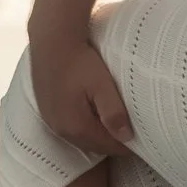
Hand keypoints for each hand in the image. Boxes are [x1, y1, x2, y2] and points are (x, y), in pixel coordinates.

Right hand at [29, 28, 134, 155]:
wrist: (52, 40)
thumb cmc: (80, 61)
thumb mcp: (102, 85)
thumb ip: (114, 113)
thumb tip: (127, 138)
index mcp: (76, 126)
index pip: (107, 146)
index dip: (125, 147)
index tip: (140, 142)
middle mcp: (60, 129)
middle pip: (92, 145)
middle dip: (111, 143)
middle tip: (129, 135)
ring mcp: (50, 120)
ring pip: (79, 137)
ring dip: (95, 135)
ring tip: (112, 125)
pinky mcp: (46, 110)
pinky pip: (68, 127)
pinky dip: (82, 126)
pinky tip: (91, 114)